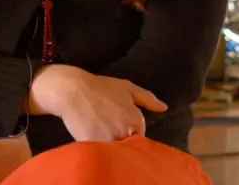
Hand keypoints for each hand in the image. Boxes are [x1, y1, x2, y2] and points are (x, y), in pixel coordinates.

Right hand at [29, 65, 167, 141]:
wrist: (73, 90)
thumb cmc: (101, 87)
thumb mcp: (127, 87)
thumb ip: (147, 98)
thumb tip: (164, 108)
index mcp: (135, 118)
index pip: (139, 135)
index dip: (129, 131)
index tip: (119, 124)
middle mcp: (125, 130)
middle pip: (128, 144)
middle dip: (122, 139)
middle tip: (109, 128)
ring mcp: (110, 138)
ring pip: (116, 150)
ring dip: (112, 144)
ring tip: (102, 132)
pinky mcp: (94, 144)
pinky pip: (101, 152)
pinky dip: (99, 149)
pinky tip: (92, 136)